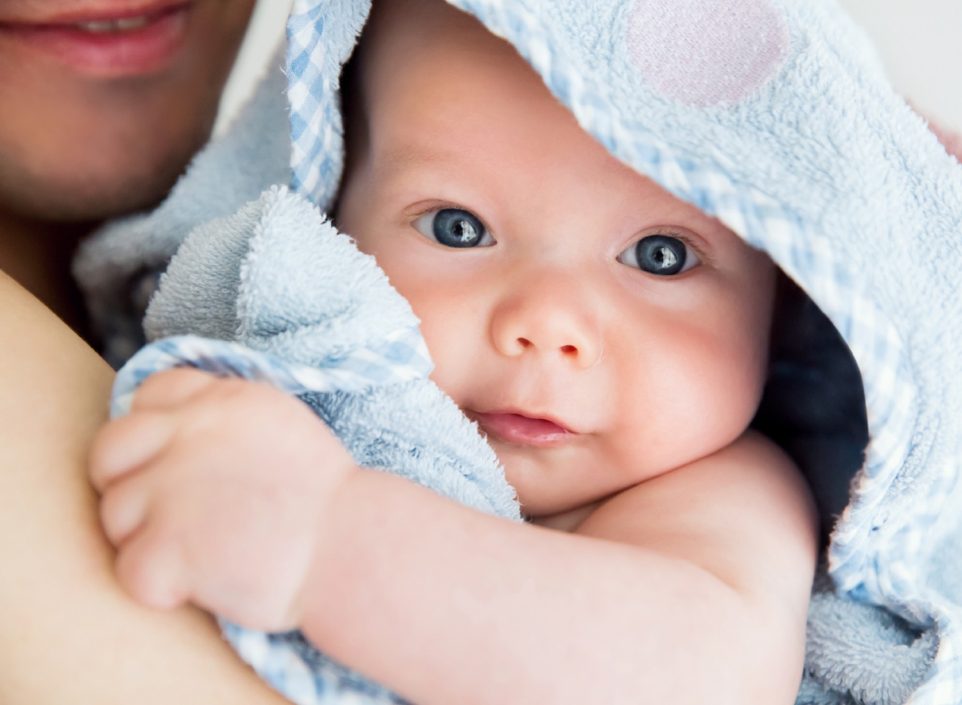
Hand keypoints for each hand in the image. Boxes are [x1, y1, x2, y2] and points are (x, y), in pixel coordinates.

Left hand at [89, 367, 355, 631]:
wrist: (352, 549)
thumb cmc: (327, 500)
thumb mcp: (282, 425)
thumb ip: (225, 417)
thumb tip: (180, 425)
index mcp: (221, 400)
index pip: (149, 393)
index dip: (153, 431)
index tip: (177, 461)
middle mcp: (189, 433)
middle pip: (109, 450)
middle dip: (128, 483)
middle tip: (170, 514)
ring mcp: (171, 489)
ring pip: (115, 515)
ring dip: (148, 539)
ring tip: (200, 553)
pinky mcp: (166, 547)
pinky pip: (129, 570)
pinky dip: (160, 586)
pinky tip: (200, 584)